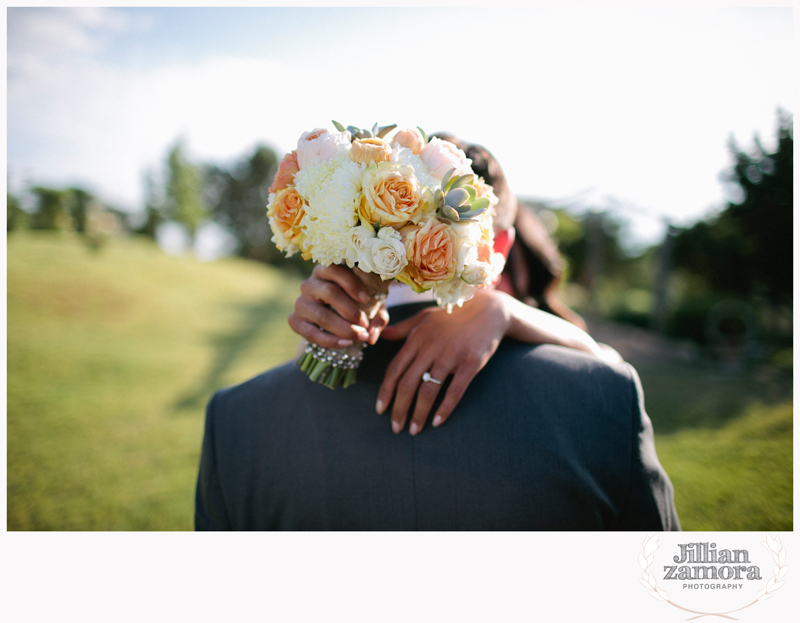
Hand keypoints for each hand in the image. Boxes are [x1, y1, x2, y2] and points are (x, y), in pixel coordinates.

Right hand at [288, 264, 388, 347]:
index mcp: (326, 271)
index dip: (351, 284)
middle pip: (329, 293)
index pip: (334, 269)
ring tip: (360, 336)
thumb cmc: (356, 306)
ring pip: (320, 314)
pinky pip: (310, 333)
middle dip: (351, 311)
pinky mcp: (294, 320)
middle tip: (365, 324)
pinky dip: (330, 341)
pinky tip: (346, 343)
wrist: (334, 321)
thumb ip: (377, 317)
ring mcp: (300, 302)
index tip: (366, 299)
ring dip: (343, 328)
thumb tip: (373, 336)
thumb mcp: (371, 306)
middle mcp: (310, 284)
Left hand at [376, 290, 510, 434]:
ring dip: (419, 414)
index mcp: (417, 338)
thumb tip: (379, 335)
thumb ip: (402, 329)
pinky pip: (455, 390)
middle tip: (396, 428)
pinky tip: (438, 422)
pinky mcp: (471, 363)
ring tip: (414, 430)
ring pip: (429, 390)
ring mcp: (451, 355)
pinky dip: (445, 408)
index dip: (386, 392)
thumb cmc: (453, 315)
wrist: (489, 310)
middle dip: (399, 409)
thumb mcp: (425, 317)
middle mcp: (431, 347)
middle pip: (408, 384)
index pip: (395, 369)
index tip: (380, 410)